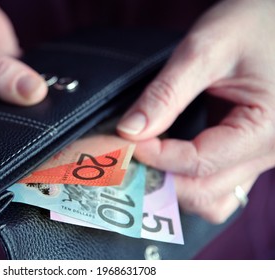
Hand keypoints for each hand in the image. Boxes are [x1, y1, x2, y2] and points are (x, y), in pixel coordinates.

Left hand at [117, 0, 274, 222]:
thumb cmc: (252, 23)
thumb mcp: (206, 50)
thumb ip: (166, 94)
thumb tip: (129, 131)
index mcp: (266, 128)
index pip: (198, 163)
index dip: (155, 156)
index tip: (124, 141)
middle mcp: (268, 152)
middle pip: (203, 191)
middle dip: (159, 178)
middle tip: (127, 155)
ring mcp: (258, 156)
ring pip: (210, 198)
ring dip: (173, 187)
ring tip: (146, 161)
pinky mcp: (246, 152)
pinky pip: (216, 186)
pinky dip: (187, 180)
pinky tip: (166, 159)